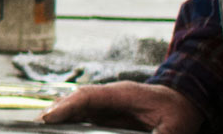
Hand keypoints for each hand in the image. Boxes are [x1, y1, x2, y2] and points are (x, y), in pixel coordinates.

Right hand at [40, 82, 203, 133]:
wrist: (185, 100)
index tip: (50, 116)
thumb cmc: (179, 111)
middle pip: (76, 100)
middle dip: (56, 110)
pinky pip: (85, 114)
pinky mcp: (109, 113)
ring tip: (42, 127)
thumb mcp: (174, 127)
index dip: (67, 105)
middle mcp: (111, 96)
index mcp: (123, 94)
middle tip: (38, 125)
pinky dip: (70, 120)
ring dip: (60, 115)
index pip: (88, 96)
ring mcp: (108, 103)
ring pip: (77, 107)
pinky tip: (60, 128)